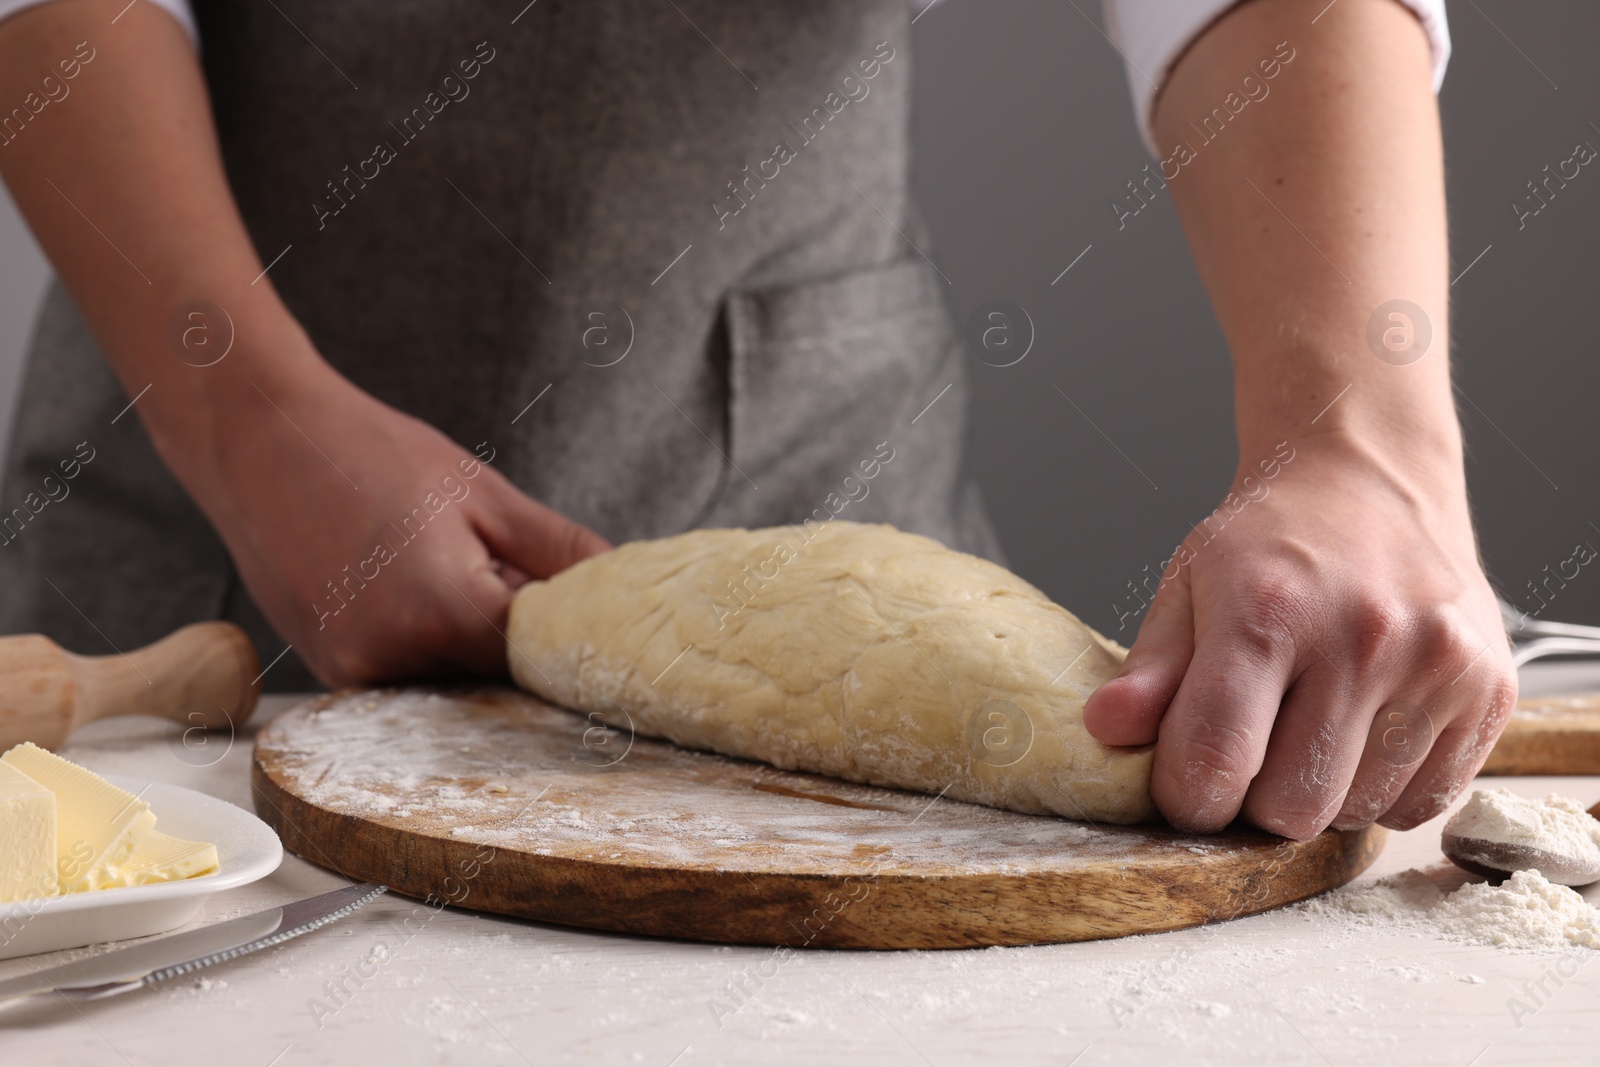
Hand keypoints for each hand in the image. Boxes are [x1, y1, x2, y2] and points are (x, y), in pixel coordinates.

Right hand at [182, 362, 608, 685]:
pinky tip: (409, 580)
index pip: (539, 663)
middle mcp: (392, 661)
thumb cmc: (370, 453)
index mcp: (443, 616)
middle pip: (494, 677)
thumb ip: (559, 552)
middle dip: (518, 639)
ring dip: (468, 640)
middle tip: (511, 573)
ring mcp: (352, 672)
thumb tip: (620, 586)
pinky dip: (424, 640)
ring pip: (449, 678)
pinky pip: (404, 672)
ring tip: (445, 562)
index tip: (593, 630)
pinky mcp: (328, 668)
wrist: (257, 438)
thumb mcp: (483, 494)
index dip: (569, 645)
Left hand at [1082, 432, 1515, 838]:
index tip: (1184, 781)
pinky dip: (1384, 791)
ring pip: (1358, 815)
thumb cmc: (1270, 542)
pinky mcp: (1489, 691)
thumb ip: (1149, 670)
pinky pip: (1422, 804)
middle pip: (1290, 808)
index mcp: (1268, 612)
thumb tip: (1104, 731)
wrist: (1370, 480)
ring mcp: (1436, 666)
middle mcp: (1363, 639)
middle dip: (1254, 801)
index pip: (1214, 763)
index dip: (1185, 796)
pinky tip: (1364, 731)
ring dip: (1321, 795)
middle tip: (1252, 748)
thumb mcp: (1187, 586)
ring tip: (1311, 726)